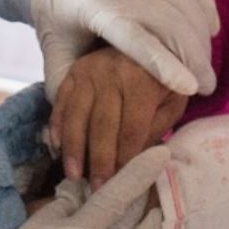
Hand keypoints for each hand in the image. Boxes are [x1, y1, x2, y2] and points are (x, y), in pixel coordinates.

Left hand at [0, 0, 218, 103]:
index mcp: (94, 9)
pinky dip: (203, 3)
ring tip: (206, 64)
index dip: (165, 63)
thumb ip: (64, 86)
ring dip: (201, 35)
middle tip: (207, 85)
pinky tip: (211, 27)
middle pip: (169, 22)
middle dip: (194, 56)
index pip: (136, 39)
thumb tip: (72, 130)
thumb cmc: (56, 14)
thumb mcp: (53, 49)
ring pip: (182, 2)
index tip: (190, 87)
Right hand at [50, 47, 186, 185]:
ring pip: (77, 115)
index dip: (125, 158)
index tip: (120, 182)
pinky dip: (57, 125)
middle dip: (99, 160)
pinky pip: (61, 102)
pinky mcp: (73, 72)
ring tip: (73, 174)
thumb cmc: (161, 80)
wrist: (146, 40)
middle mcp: (113, 73)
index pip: (131, 128)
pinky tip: (56, 147)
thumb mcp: (172, 103)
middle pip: (103, 124)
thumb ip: (155, 130)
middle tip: (96, 188)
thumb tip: (134, 161)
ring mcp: (89, 71)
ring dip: (74, 148)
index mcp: (142, 81)